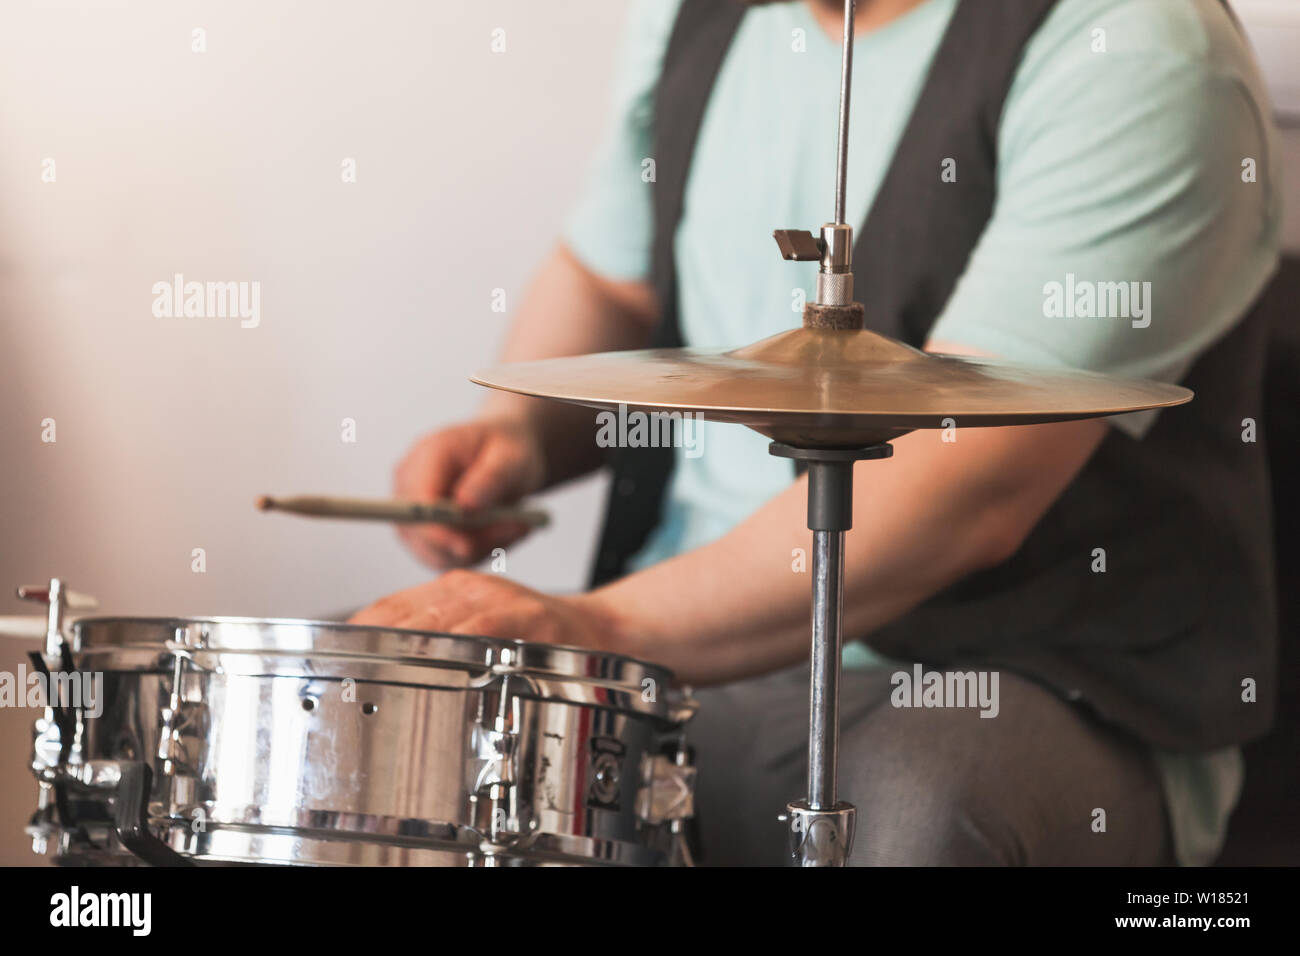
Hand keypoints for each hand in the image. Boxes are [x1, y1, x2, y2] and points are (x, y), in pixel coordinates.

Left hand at [347, 570, 624, 651]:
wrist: (598, 629)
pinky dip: (456, 644)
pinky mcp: (524, 616)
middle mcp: (469, 587)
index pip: (390, 606)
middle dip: (371, 645)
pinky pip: (482, 628)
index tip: (329, 657)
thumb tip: (383, 663)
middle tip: (344, 675)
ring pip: (436, 621)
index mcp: (451, 589)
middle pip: (404, 614)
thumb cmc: (534, 635)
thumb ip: (436, 635)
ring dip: (403, 648)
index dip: (357, 632)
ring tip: (374, 674)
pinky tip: (435, 662)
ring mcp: (497, 599)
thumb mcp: (479, 624)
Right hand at [393, 418, 545, 568]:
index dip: (435, 530)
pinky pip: (447, 558)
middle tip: (518, 528)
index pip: (416, 502)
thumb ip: (491, 478)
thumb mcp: (512, 457)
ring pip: (435, 553)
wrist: (507, 457)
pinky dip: (478, 553)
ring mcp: (414, 511)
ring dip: (479, 549)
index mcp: (428, 455)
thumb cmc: (508, 449)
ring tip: (517, 526)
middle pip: (420, 533)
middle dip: (468, 543)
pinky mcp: (424, 535)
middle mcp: (411, 484)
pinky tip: (503, 533)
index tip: (468, 547)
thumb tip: (465, 506)